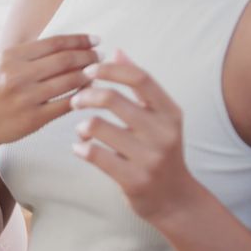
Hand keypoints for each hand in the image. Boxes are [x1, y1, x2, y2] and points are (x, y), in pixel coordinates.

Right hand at [0, 34, 100, 152]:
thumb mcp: (4, 65)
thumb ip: (30, 54)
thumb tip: (67, 43)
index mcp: (11, 56)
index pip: (54, 43)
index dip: (79, 40)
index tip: (95, 39)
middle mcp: (18, 75)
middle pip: (64, 60)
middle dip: (88, 56)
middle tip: (101, 55)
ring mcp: (26, 97)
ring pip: (68, 82)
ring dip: (88, 75)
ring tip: (98, 72)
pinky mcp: (33, 118)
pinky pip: (65, 104)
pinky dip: (81, 96)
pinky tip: (89, 92)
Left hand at [69, 50, 202, 224]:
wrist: (175, 199)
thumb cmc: (160, 150)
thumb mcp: (159, 117)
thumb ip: (139, 86)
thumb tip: (118, 51)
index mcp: (170, 112)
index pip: (139, 78)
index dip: (110, 69)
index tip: (89, 70)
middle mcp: (163, 132)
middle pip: (113, 98)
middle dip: (86, 94)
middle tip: (76, 99)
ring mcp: (149, 157)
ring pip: (98, 127)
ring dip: (82, 125)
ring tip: (82, 131)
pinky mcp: (134, 179)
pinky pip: (94, 155)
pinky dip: (81, 148)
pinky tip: (80, 148)